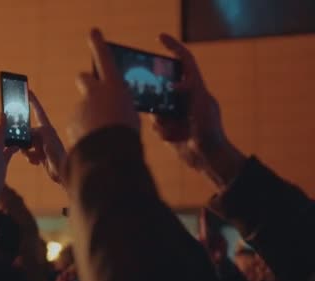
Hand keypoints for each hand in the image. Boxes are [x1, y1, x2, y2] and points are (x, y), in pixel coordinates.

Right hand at [22, 91, 66, 182]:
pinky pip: (29, 153)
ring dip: (27, 151)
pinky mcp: (41, 154)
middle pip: (27, 132)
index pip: (38, 111)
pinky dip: (30, 157)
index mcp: (46, 128)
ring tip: (34, 157)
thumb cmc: (58, 156)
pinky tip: (36, 162)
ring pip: (26, 144)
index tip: (28, 90)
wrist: (63, 173)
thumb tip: (25, 134)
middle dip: (23, 140)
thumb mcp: (46, 141)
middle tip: (21, 145)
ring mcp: (42, 145)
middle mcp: (44, 135)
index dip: (33, 100)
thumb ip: (35, 134)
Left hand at [68, 28, 139, 146]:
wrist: (108, 153)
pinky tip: (93, 141)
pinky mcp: (71, 121)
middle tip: (95, 95)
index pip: (104, 58)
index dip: (98, 44)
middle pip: (83, 78)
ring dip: (88, 116)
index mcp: (113, 86)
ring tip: (101, 134)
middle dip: (88, 84)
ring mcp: (80, 106)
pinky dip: (83, 130)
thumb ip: (119, 103)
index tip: (93, 32)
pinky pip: (78, 123)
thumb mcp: (130, 114)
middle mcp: (94, 92)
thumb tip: (111, 104)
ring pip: (82, 107)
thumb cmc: (126, 134)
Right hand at [152, 34, 245, 186]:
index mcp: (196, 89)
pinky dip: (162, 132)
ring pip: (155, 107)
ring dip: (161, 121)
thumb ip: (192, 91)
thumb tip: (176, 82)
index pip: (184, 62)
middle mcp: (184, 98)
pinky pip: (155, 125)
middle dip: (157, 96)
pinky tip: (174, 138)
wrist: (208, 159)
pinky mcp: (169, 128)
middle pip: (162, 86)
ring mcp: (175, 113)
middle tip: (153, 102)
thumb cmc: (211, 131)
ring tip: (174, 130)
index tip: (159, 38)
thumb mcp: (203, 107)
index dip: (173, 48)